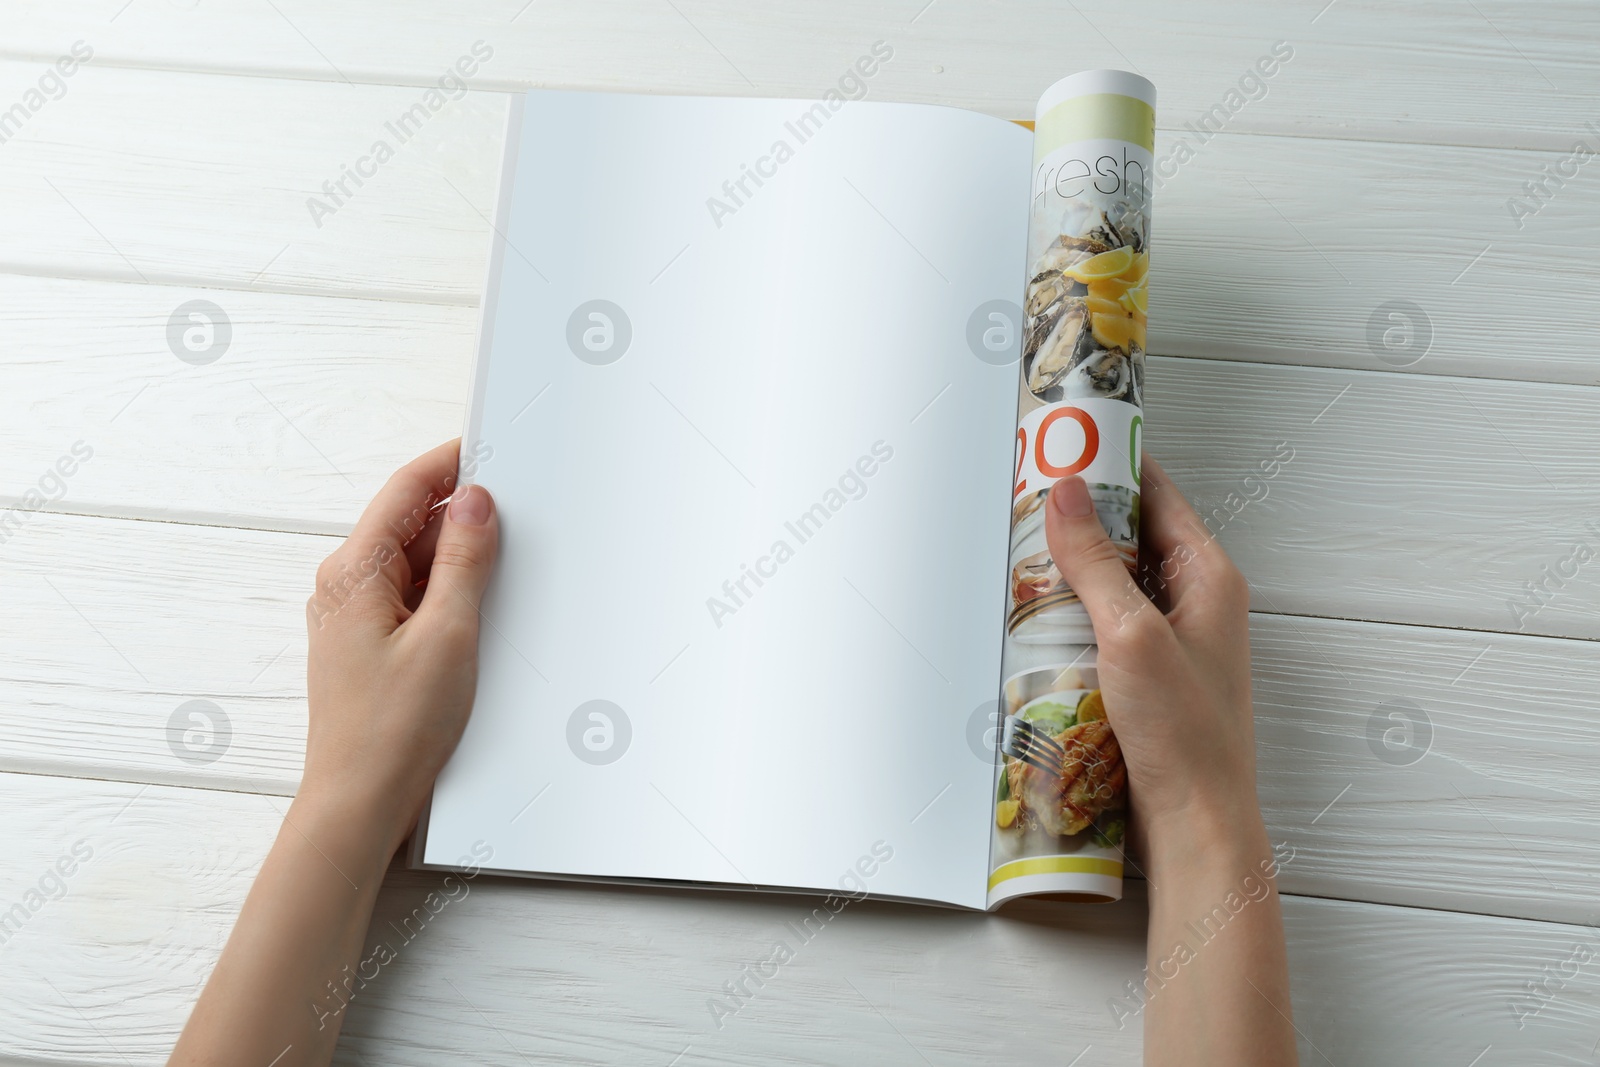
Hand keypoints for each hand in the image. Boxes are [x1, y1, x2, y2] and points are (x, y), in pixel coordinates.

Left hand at [301, 439, 498, 855]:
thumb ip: (463, 560)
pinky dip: (446, 591)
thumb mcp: (448, 634)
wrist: (358, 803)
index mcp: (354, 572)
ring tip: (501, 571)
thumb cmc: (393, 731)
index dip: (452, 462)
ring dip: (456, 558)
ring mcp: (354, 616)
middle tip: (516, 513)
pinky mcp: (370, 644)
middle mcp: (345, 587)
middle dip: (462, 514)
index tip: (492, 447)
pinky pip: (412, 596)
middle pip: (410, 522)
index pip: (406, 489)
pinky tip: (478, 608)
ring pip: (414, 561)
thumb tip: (475, 502)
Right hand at [1046, 455, 1297, 1066]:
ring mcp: (1173, 637)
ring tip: (1020, 549)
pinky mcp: (1149, 672)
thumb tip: (1063, 490)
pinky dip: (1074, 608)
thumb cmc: (1183, 734)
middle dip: (1080, 513)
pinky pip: (1107, 620)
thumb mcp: (1131, 634)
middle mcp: (1196, 599)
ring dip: (1072, 564)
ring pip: (1116, 577)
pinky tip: (1036, 615)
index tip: (1061, 441)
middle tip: (1024, 495)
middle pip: (1132, 532)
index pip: (1156, 493)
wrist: (1197, 824)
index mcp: (1209, 576)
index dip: (1109, 463)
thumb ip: (1096, 561)